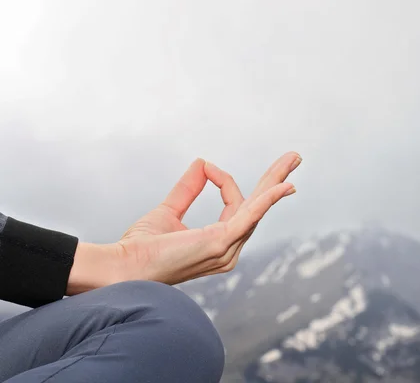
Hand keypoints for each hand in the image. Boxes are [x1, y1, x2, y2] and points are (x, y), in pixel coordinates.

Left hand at [111, 151, 300, 284]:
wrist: (122, 267)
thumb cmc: (141, 248)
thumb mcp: (168, 210)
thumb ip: (187, 189)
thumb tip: (201, 163)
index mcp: (218, 242)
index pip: (235, 205)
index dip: (224, 181)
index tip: (206, 167)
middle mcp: (228, 249)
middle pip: (257, 207)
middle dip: (274, 180)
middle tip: (293, 157)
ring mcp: (227, 248)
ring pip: (257, 207)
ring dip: (275, 180)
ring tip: (293, 158)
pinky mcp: (221, 243)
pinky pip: (250, 216)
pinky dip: (268, 198)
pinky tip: (283, 186)